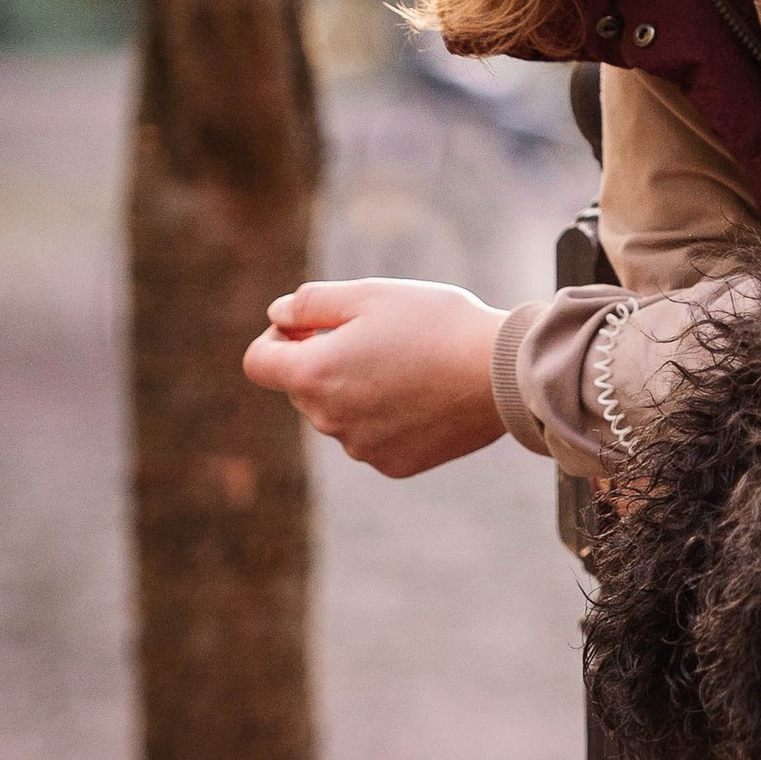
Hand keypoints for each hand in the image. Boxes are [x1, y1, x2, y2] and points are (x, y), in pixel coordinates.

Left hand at [243, 277, 507, 476]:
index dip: (276, 337)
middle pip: (303, 387)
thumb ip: (310, 302)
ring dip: (356, 389)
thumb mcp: (370, 294)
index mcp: (313, 375)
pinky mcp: (392, 465)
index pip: (258, 362)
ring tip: (409, 364)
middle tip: (377, 336)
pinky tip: (423, 395)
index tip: (311, 326)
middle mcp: (328, 420)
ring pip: (338, 413)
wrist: (501, 376)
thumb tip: (278, 315)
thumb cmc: (436, 324)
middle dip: (324, 360)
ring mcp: (360, 448)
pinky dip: (386, 417)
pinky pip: (371, 437)